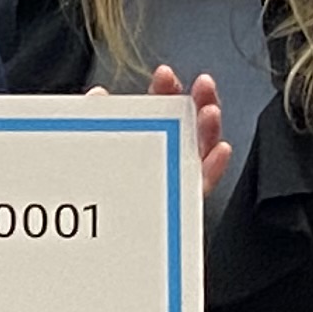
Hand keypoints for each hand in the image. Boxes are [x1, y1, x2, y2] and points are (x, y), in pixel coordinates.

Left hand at [98, 69, 231, 201]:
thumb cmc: (93, 189)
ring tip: (210, 112)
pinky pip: (200, 186)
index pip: (158, 111)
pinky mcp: (181, 204)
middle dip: (196, 103)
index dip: (165, 92)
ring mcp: (175, 180)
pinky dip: (213, 168)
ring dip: (208, 130)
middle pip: (186, 127)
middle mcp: (163, 158)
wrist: (92, 237)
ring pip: (198, 152)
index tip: (165, 75)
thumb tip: (97, 97)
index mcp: (142, 142)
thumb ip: (97, 123)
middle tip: (201, 86)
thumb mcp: (93, 148)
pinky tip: (220, 151)